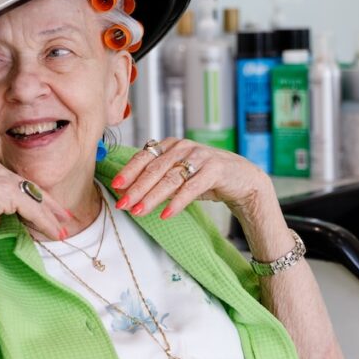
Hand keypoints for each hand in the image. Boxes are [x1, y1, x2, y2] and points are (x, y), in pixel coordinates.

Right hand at [0, 158, 71, 244]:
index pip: (12, 182)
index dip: (27, 195)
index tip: (38, 206)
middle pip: (28, 187)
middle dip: (47, 203)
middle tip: (61, 215)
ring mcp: (3, 179)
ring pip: (34, 198)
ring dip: (50, 216)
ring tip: (62, 229)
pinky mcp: (10, 192)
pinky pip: (34, 209)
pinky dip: (46, 222)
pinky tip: (54, 233)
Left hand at [110, 137, 273, 222]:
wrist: (243, 179)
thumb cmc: (206, 177)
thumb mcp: (179, 175)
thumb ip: (158, 179)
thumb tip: (129, 192)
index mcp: (171, 145)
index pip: (144, 157)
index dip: (129, 171)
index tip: (115, 186)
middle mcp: (183, 146)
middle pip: (154, 169)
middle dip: (136, 188)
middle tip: (122, 204)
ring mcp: (200, 156)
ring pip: (170, 178)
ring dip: (152, 196)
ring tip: (139, 211)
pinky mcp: (214, 169)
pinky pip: (191, 187)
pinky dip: (177, 202)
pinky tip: (166, 214)